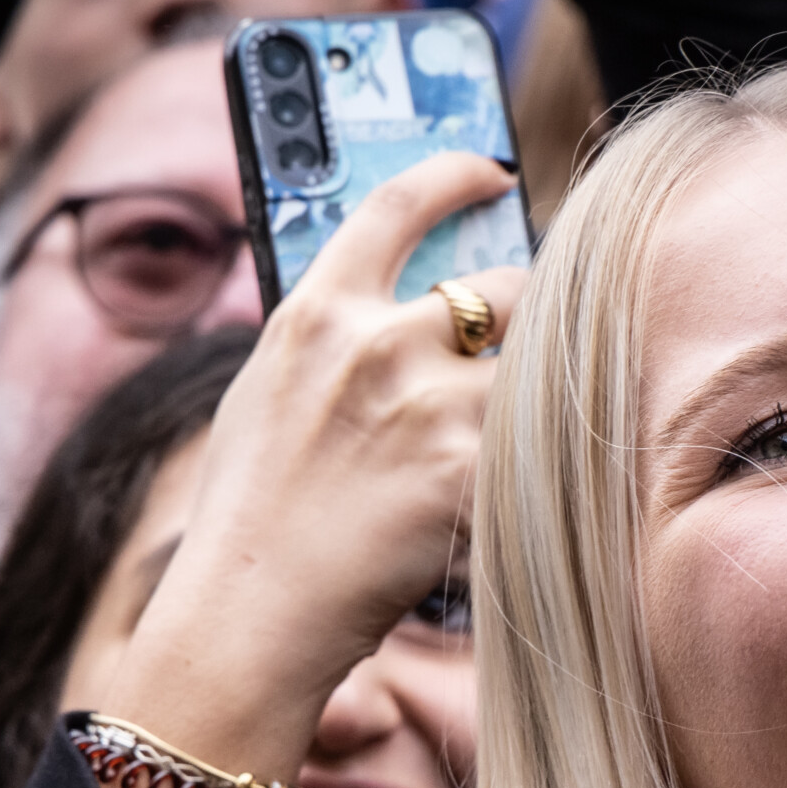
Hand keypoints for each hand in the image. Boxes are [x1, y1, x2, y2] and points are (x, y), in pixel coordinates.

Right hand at [94, 152, 521, 787]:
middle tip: (520, 355)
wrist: (250, 615)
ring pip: (533, 370)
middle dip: (520, 322)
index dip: (455, 175)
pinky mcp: (467, 470)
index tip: (489, 172)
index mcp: (317, 312)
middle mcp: (375, 342)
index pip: (398, 204)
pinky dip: (536, 469)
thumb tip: (379, 311)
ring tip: (514, 441)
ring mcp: (427, 404)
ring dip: (533, 400)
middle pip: (499, 290)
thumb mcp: (266, 398)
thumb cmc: (250, 520)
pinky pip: (535, 446)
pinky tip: (517, 499)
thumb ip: (326, 345)